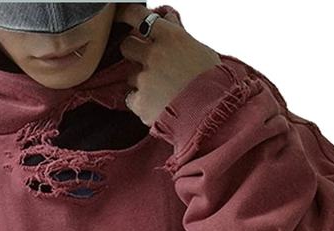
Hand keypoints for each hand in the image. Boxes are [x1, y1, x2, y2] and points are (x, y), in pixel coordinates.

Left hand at [115, 3, 222, 125]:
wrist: (212, 113)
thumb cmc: (213, 82)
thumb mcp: (200, 49)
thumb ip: (179, 34)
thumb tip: (169, 19)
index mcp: (171, 38)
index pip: (139, 16)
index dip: (127, 14)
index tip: (121, 15)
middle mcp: (154, 55)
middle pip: (127, 45)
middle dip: (132, 51)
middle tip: (144, 60)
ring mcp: (145, 79)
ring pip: (130, 75)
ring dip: (139, 81)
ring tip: (159, 90)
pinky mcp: (140, 102)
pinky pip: (130, 99)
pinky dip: (140, 102)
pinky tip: (155, 105)